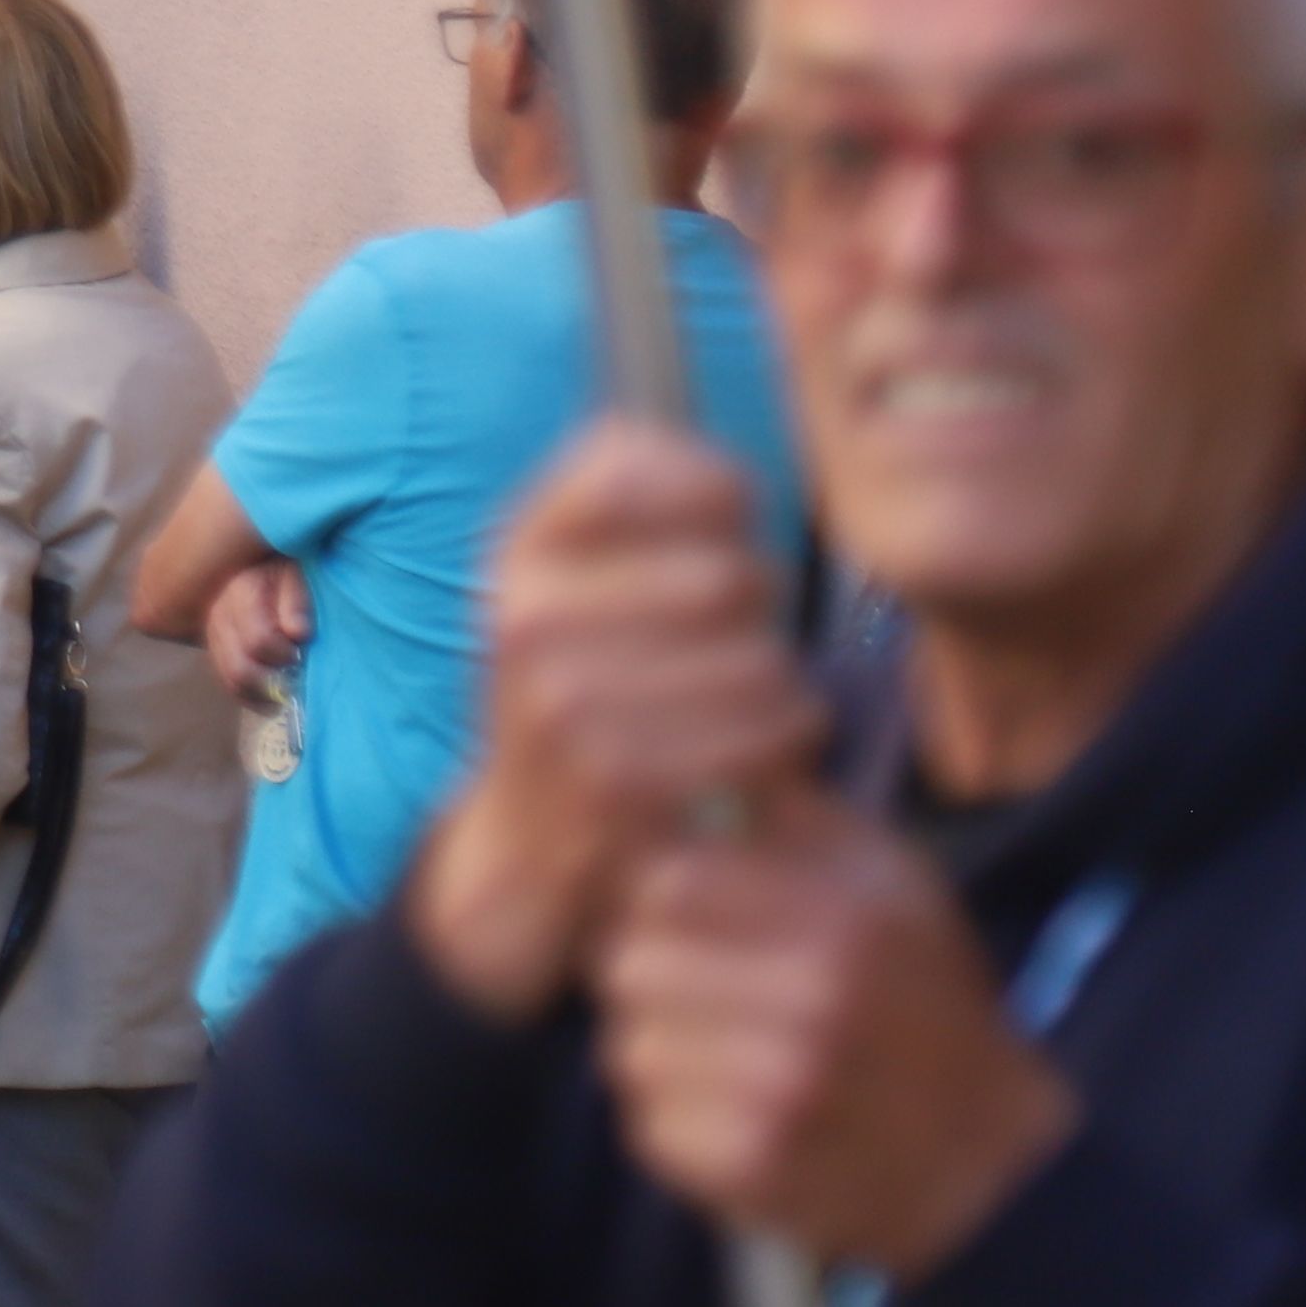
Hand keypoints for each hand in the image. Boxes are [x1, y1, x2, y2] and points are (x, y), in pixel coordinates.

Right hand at [205, 556, 314, 702]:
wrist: (255, 551)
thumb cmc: (284, 560)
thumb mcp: (295, 569)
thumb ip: (296, 599)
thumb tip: (298, 633)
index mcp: (240, 592)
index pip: (258, 640)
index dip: (283, 653)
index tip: (301, 651)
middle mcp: (218, 615)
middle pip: (238, 667)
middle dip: (272, 680)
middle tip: (295, 673)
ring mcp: (213, 631)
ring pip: (230, 678)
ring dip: (261, 692)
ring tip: (287, 691)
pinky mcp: (215, 644)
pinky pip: (227, 679)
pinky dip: (249, 695)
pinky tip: (270, 700)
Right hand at [406, 424, 826, 1022]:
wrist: (526, 839)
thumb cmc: (590, 687)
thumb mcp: (580, 580)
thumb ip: (640, 501)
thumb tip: (725, 480)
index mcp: (519, 547)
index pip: (635, 467)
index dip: (714, 493)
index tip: (724, 535)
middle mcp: (523, 613)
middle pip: (728, 575)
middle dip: (765, 613)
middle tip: (746, 645)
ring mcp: (558, 700)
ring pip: (759, 662)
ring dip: (786, 691)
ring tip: (759, 707)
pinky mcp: (610, 780)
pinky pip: (760, 738)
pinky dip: (784, 750)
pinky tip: (761, 759)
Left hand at [590, 793, 1074, 1275]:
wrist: (997, 1165)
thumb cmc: (927, 1003)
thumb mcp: (895, 887)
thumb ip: (796, 823)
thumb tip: (695, 767)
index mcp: (842, 921)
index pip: (662, 883)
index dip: (663, 901)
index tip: (688, 921)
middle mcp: (814, 1005)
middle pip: (628, 965)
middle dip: (655, 977)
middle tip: (703, 996)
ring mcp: (784, 1096)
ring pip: (629, 1048)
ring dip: (663, 1053)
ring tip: (727, 1058)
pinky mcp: (756, 1172)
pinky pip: (650, 1126)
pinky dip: (679, 1125)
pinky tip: (739, 1118)